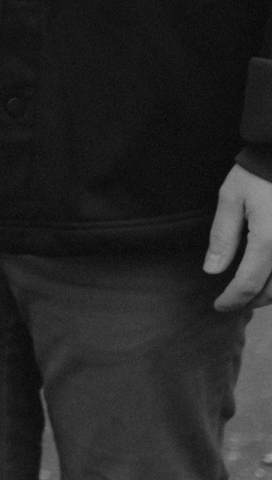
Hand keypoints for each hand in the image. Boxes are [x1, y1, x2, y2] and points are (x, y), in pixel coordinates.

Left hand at [204, 163, 271, 309]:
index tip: (219, 306)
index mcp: (269, 239)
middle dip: (254, 301)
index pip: (250, 284)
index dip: (233, 300)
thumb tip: (213, 270)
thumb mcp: (230, 198)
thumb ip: (223, 236)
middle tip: (234, 300)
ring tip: (252, 290)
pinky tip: (269, 274)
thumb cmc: (257, 173)